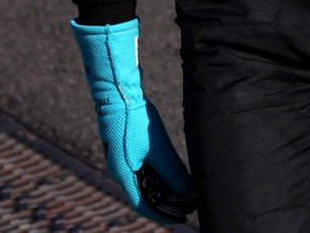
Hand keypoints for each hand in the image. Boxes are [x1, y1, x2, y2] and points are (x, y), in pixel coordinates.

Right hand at [70, 18, 194, 221]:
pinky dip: (161, 172)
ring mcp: (124, 157)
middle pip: (146, 193)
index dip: (163, 214)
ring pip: (147, 179)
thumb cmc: (136, 120)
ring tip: (187, 189)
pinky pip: (146, 166)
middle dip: (168, 201)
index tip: (182, 218)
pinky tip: (176, 170)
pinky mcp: (129, 145)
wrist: (118, 92)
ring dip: (165, 187)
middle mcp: (121, 169)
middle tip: (190, 203)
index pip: (143, 205)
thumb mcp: (158, 149)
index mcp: (124, 174)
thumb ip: (172, 172)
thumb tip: (187, 193)